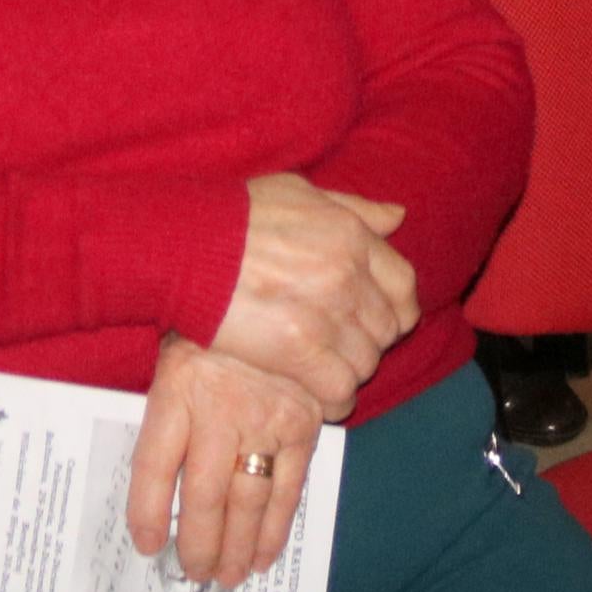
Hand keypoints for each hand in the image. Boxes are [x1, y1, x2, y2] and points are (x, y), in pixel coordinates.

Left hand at [126, 340, 322, 590]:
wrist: (268, 288)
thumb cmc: (212, 326)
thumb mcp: (172, 350)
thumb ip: (163, 408)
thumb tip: (152, 482)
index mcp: (178, 387)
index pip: (155, 463)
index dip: (148, 512)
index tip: (147, 545)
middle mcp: (220, 410)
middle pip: (204, 496)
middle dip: (198, 545)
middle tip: (194, 574)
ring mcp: (265, 420)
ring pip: (247, 501)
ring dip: (235, 548)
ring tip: (226, 577)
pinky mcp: (303, 425)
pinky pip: (288, 487)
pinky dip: (274, 529)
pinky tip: (262, 556)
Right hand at [210, 173, 415, 414]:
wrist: (186, 245)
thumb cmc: (235, 217)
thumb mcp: (300, 192)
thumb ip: (354, 207)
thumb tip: (397, 217)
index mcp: (351, 235)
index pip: (404, 285)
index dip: (394, 306)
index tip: (372, 317)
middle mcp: (347, 274)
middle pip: (388, 328)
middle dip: (368, 340)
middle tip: (338, 344)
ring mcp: (325, 313)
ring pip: (367, 362)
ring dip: (348, 369)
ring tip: (322, 367)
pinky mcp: (298, 349)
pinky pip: (340, 389)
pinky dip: (334, 399)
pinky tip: (318, 394)